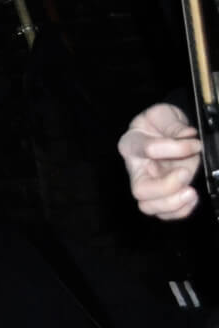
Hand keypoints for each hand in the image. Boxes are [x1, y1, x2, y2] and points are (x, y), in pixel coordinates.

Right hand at [118, 102, 201, 220]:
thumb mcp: (164, 114)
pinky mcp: (162, 195)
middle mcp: (136, 168)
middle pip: (140, 190)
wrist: (165, 131)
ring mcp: (148, 184)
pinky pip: (165, 213)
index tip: (195, 143)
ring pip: (149, 206)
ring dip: (173, 203)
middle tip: (186, 173)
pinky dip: (180, 210)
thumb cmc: (159, 122)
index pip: (147, 149)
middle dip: (167, 187)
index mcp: (131, 144)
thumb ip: (173, 124)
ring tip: (191, 192)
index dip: (174, 148)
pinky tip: (191, 197)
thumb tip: (187, 137)